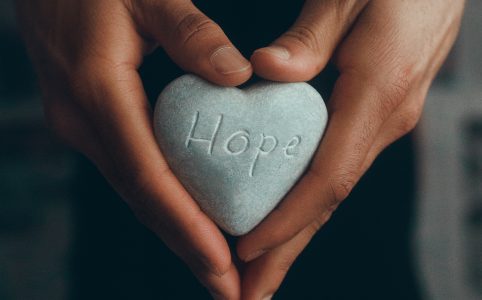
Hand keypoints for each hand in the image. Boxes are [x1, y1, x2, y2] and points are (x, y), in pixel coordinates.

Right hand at [15, 0, 252, 297]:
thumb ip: (191, 32)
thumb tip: (238, 76)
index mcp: (100, 92)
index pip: (149, 177)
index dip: (186, 225)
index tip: (223, 264)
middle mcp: (86, 122)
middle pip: (143, 201)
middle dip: (186, 249)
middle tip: (230, 291)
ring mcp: (85, 127)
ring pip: (138, 194)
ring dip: (176, 235)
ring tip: (217, 272)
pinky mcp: (94, 124)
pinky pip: (134, 174)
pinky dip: (164, 206)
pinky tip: (188, 223)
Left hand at [237, 0, 464, 297]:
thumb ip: (311, 37)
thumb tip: (266, 70)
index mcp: (379, 91)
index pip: (327, 177)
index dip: (287, 219)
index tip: (246, 250)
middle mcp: (385, 120)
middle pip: (329, 199)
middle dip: (288, 251)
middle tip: (248, 294)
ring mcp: (384, 121)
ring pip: (332, 190)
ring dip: (296, 233)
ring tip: (260, 270)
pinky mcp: (376, 115)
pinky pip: (337, 168)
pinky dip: (308, 201)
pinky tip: (287, 217)